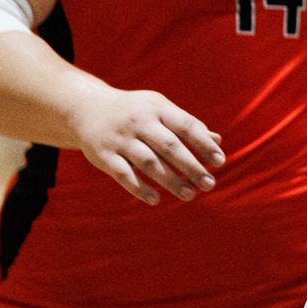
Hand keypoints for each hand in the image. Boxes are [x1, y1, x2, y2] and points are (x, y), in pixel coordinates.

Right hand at [67, 87, 224, 204]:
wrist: (87, 108)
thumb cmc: (135, 111)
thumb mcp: (160, 110)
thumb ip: (186, 125)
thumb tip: (217, 141)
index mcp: (157, 107)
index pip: (186, 126)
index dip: (204, 144)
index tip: (220, 162)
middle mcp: (139, 121)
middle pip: (170, 147)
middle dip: (192, 167)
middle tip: (209, 184)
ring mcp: (120, 139)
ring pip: (148, 163)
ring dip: (171, 181)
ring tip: (190, 195)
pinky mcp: (103, 155)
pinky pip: (123, 174)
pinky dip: (140, 188)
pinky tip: (156, 200)